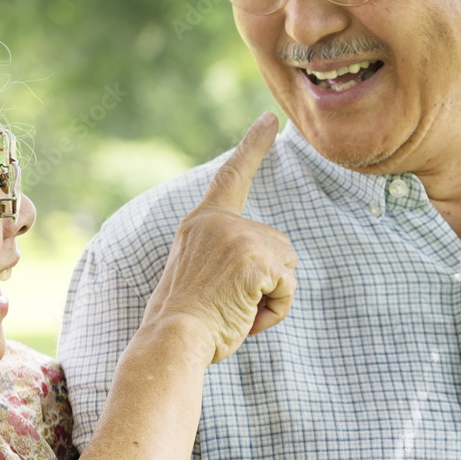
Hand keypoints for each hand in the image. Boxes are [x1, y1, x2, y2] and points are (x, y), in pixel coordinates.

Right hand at [143, 112, 297, 364]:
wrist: (172, 340)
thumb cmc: (186, 323)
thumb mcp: (200, 275)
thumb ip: (226, 256)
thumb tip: (277, 265)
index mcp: (200, 222)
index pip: (230, 176)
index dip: (252, 146)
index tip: (271, 119)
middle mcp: (218, 222)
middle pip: (278, 242)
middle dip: (268, 279)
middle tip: (231, 304)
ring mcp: (238, 237)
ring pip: (287, 265)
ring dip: (272, 296)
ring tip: (236, 311)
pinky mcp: (256, 259)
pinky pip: (288, 286)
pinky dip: (276, 310)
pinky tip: (247, 317)